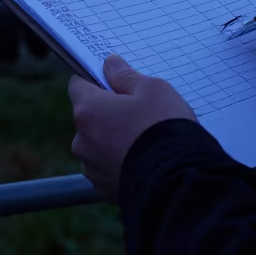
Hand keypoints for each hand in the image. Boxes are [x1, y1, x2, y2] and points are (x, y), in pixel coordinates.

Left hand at [68, 55, 196, 203]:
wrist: (178, 181)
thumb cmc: (164, 129)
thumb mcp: (152, 90)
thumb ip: (126, 76)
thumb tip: (110, 65)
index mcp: (88, 110)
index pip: (78, 85)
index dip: (96, 81)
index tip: (113, 84)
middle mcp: (82, 140)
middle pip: (89, 117)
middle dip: (108, 114)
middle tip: (138, 115)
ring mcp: (91, 168)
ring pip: (98, 145)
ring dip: (113, 142)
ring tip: (144, 143)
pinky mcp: (103, 189)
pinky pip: (107, 169)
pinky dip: (120, 164)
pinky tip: (143, 163)